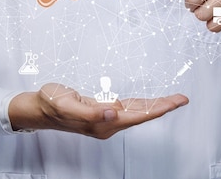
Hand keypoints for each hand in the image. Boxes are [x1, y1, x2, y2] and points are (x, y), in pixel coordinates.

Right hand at [8, 83, 188, 138]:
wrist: (39, 108)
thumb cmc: (51, 104)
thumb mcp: (68, 104)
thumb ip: (91, 112)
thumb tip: (114, 112)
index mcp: (103, 123)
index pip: (138, 115)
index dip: (159, 108)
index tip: (176, 101)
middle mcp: (107, 123)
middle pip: (142, 115)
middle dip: (163, 106)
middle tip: (182, 98)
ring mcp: (106, 119)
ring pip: (137, 112)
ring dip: (154, 106)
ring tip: (172, 99)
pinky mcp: (102, 112)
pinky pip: (128, 108)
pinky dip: (141, 104)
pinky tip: (148, 102)